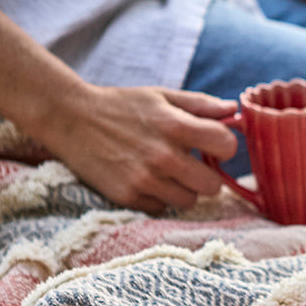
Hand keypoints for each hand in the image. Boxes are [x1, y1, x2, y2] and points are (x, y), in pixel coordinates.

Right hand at [47, 84, 240, 213]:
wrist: (71, 119)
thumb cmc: (122, 106)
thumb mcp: (161, 96)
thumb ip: (200, 104)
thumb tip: (234, 110)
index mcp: (176, 126)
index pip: (226, 146)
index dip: (224, 147)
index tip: (213, 146)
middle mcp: (163, 156)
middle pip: (212, 186)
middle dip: (206, 176)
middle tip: (190, 165)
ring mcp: (145, 180)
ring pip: (189, 201)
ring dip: (182, 189)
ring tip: (165, 172)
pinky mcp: (128, 197)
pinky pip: (162, 208)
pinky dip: (158, 197)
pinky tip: (144, 179)